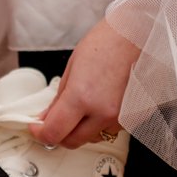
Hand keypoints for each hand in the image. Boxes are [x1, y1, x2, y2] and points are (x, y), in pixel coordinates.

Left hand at [29, 19, 139, 147]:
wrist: (139, 34)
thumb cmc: (107, 42)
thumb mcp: (73, 67)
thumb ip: (58, 98)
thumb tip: (46, 118)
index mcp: (82, 97)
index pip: (54, 133)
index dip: (40, 133)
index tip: (37, 127)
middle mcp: (103, 112)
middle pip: (72, 142)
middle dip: (60, 134)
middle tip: (56, 120)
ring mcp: (121, 117)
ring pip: (93, 137)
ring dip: (83, 128)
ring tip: (85, 105)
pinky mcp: (134, 117)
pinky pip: (111, 129)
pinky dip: (102, 122)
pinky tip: (103, 101)